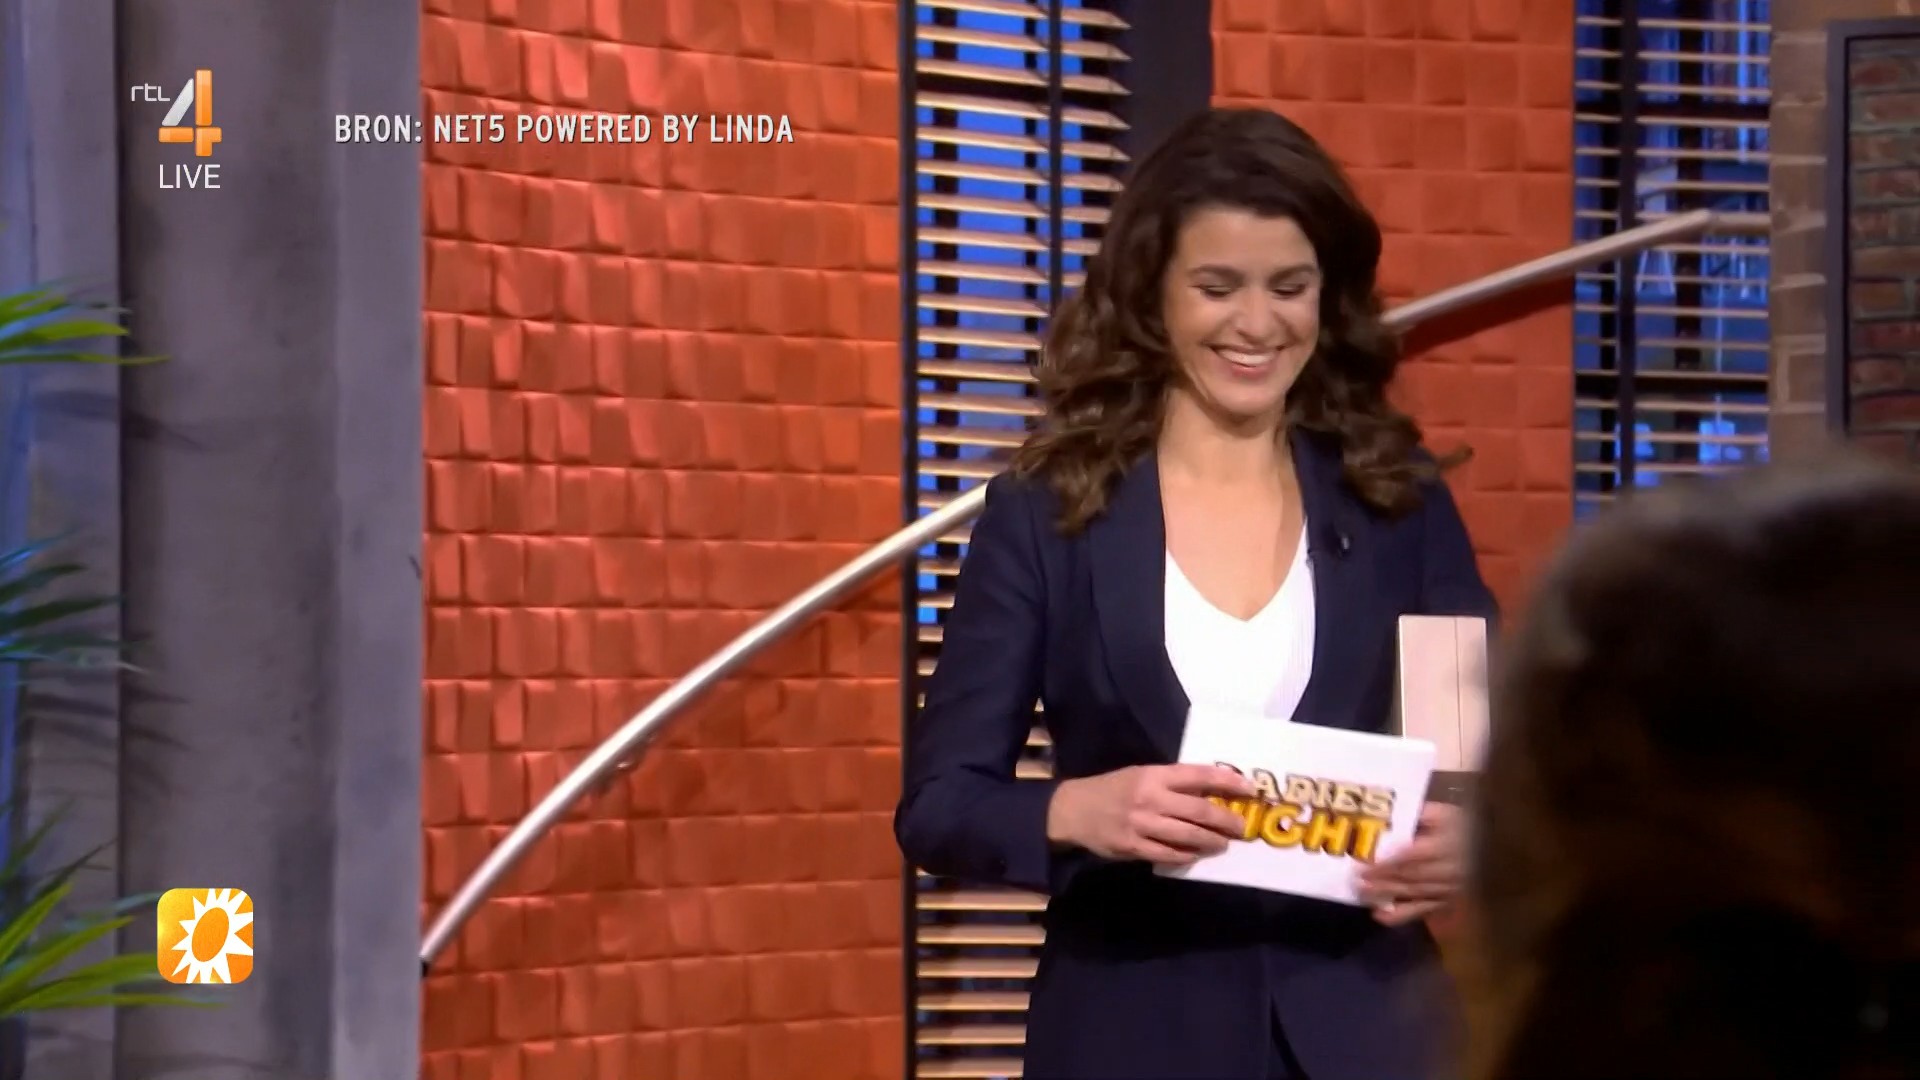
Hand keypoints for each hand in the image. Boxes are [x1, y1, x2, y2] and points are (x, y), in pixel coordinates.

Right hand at [1047, 764, 1254, 865]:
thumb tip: (1210, 792)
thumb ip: (1171, 783)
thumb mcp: (1140, 774)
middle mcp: (1151, 798)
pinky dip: (1186, 855)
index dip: (1227, 781)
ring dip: (1211, 841)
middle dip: (1226, 820)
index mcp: (1154, 775)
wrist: (1073, 810)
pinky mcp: (1133, 847)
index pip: (1199, 775)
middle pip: (1199, 810)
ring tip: (1223, 844)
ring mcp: (1142, 824)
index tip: (1249, 789)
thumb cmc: (1112, 788)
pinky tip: (1196, 855)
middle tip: (1241, 828)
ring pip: (1188, 835)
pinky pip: (1168, 854)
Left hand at [1355, 801, 1463, 925]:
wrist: (1499, 849)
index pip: (1409, 857)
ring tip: (1361, 894)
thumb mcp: (1448, 813)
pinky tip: (1380, 916)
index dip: (1386, 862)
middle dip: (1380, 880)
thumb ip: (1423, 814)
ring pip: (1411, 894)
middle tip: (1355, 880)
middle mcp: (1445, 871)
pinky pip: (1422, 911)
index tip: (1362, 864)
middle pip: (1408, 877)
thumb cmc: (1469, 826)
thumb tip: (1395, 815)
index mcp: (1443, 847)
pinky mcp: (1447, 902)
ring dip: (1385, 894)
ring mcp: (1446, 890)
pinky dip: (1400, 916)